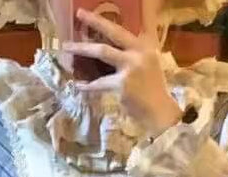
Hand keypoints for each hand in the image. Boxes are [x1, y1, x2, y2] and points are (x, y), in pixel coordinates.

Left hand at [64, 2, 181, 135]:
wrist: (160, 112)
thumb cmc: (152, 91)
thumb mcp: (148, 64)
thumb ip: (134, 53)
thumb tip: (113, 47)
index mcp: (144, 47)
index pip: (122, 30)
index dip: (103, 21)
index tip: (87, 13)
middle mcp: (138, 53)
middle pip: (112, 33)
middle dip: (94, 22)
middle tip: (79, 15)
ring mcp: (130, 68)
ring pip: (102, 52)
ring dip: (82, 48)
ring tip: (67, 47)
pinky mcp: (122, 85)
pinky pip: (99, 83)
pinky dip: (88, 85)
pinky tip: (78, 85)